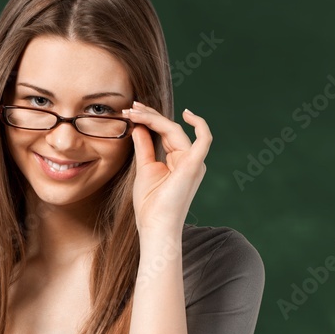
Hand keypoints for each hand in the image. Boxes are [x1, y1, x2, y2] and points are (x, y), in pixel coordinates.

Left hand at [123, 102, 211, 235]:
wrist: (154, 225)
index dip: (149, 120)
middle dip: (149, 115)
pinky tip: (186, 113)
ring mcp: (193, 161)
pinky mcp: (194, 165)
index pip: (165, 133)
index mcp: (179, 160)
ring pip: (176, 130)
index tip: (130, 112)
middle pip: (170, 128)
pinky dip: (199, 125)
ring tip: (134, 111)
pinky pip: (204, 139)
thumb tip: (139, 127)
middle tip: (130, 108)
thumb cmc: (150, 204)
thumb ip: (144, 147)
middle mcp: (189, 159)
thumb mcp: (144, 169)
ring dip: (154, 118)